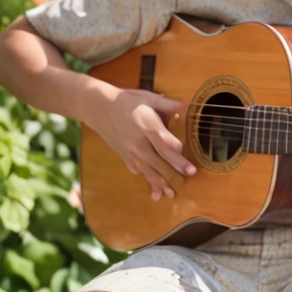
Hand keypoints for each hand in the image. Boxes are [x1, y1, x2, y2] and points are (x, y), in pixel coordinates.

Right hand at [89, 86, 194, 200]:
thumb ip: (170, 105)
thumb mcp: (149, 98)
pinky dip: (148, 182)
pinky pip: (139, 171)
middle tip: (190, 173)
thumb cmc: (129, 101)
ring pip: (147, 169)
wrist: (100, 109)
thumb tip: (191, 107)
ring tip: (172, 193)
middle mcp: (138, 141)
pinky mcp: (125, 157)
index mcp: (145, 123)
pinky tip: (156, 192)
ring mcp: (130, 151)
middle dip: (173, 166)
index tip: (182, 149)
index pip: (158, 135)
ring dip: (160, 182)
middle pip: (157, 156)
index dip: (170, 143)